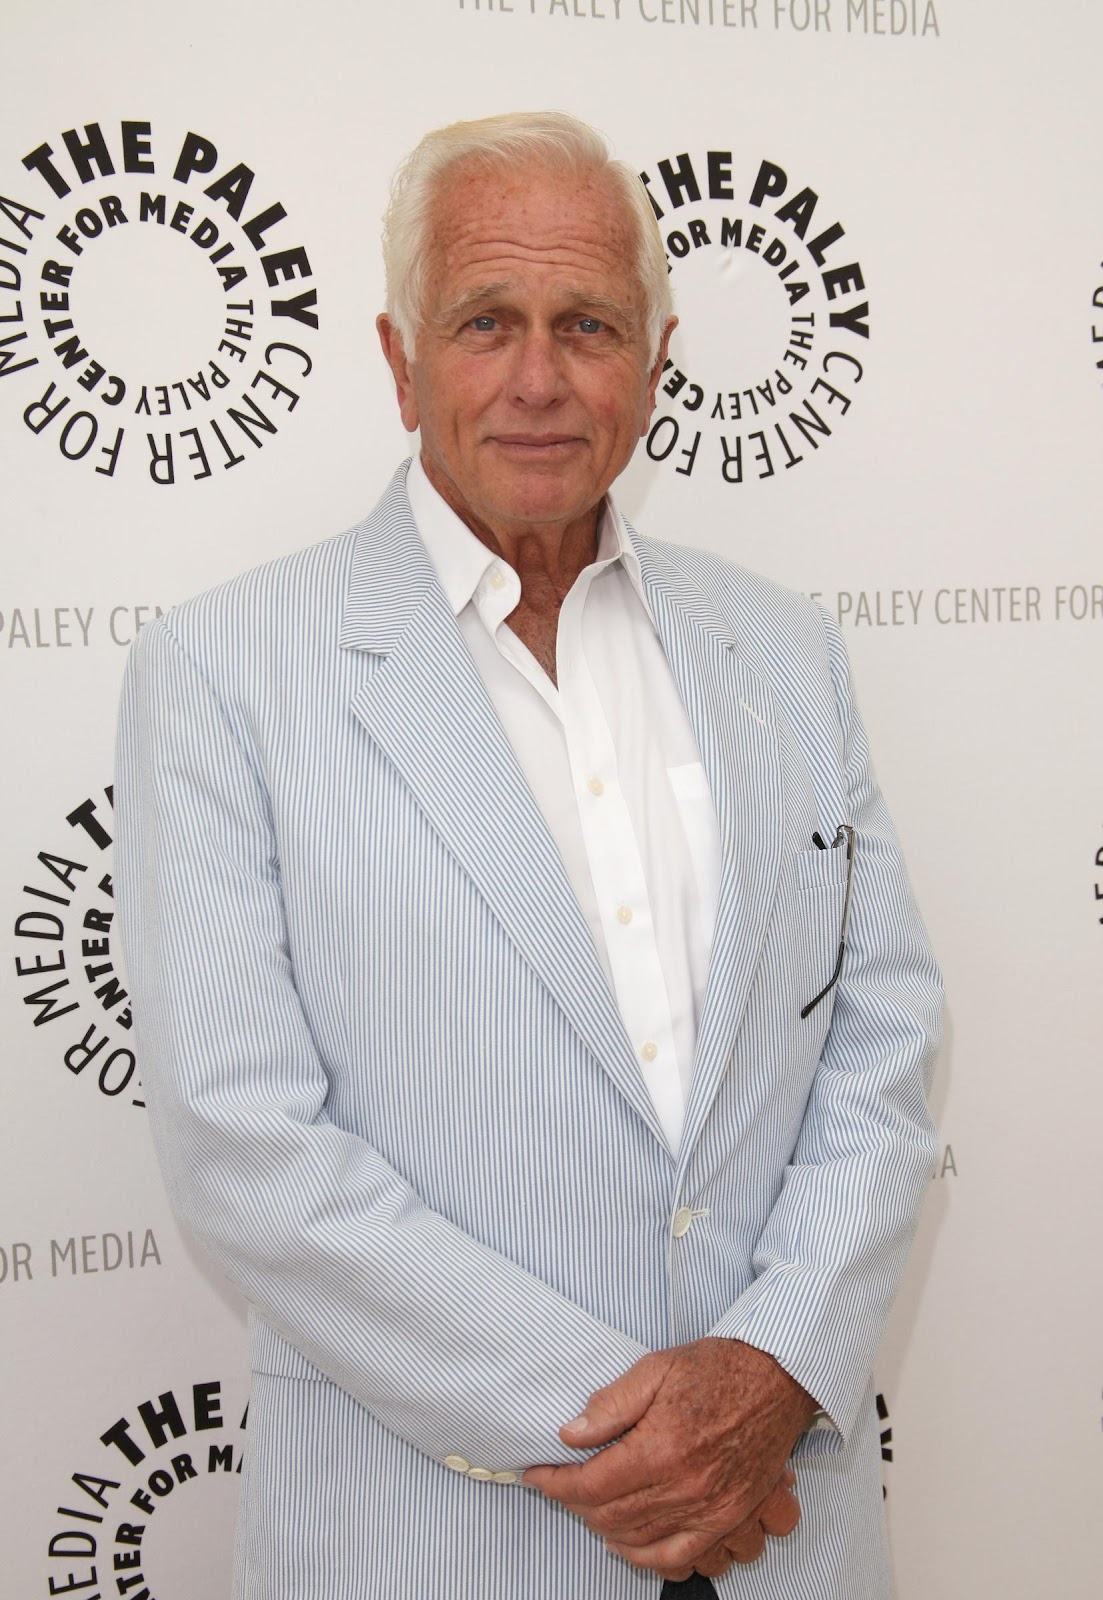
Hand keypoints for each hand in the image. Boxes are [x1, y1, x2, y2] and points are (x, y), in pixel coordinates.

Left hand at [523, 1338, 814, 1578]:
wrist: (778, 1379)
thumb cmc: (721, 1369)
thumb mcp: (657, 1368)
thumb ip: (611, 1404)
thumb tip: (571, 1434)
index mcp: (662, 1448)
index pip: (592, 1484)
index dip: (557, 1483)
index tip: (538, 1474)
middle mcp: (685, 1488)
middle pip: (610, 1516)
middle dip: (574, 1503)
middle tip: (559, 1484)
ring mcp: (710, 1510)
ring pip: (639, 1541)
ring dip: (604, 1530)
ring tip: (587, 1508)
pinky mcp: (729, 1519)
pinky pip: (680, 1558)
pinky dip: (647, 1558)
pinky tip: (630, 1543)